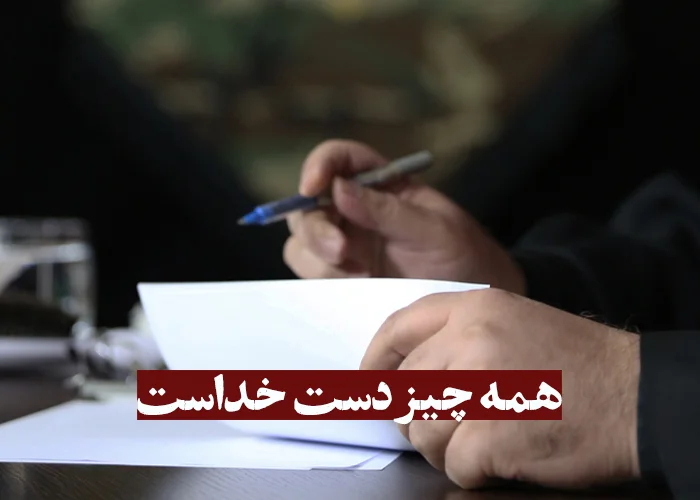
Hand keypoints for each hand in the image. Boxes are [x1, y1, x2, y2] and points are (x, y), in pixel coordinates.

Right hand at [283, 140, 524, 292]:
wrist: (469, 303)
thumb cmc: (462, 255)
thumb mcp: (434, 230)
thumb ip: (388, 210)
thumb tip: (339, 188)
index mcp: (380, 183)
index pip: (339, 159)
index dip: (319, 165)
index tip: (312, 186)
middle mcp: (354, 209)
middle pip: (308, 205)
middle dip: (317, 228)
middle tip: (342, 252)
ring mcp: (344, 244)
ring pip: (302, 242)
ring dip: (321, 259)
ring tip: (363, 275)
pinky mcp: (341, 276)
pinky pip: (311, 274)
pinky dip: (324, 280)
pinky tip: (358, 287)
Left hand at [360, 288, 640, 489]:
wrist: (637, 396)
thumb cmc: (576, 364)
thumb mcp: (512, 324)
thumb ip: (457, 339)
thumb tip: (402, 376)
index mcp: (475, 307)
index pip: (398, 328)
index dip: (375, 360)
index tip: (368, 384)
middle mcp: (472, 339)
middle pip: (405, 388)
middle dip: (415, 417)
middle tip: (444, 426)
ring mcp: (481, 385)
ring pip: (422, 430)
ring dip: (444, 447)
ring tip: (480, 441)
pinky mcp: (493, 433)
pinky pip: (454, 464)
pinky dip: (473, 470)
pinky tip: (502, 457)